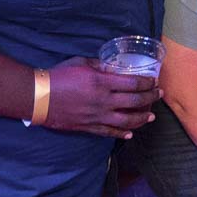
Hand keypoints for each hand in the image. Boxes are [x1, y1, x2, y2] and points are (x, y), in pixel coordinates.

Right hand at [41, 56, 158, 138]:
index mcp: (102, 82)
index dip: (147, 83)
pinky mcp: (88, 127)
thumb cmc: (58, 76)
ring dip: (141, 118)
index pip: (133, 83)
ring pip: (127, 120)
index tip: (154, 81)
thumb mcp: (82, 63)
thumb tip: (113, 67)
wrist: (38, 97)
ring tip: (151, 116)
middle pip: (135, 101)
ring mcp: (97, 116)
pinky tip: (130, 133)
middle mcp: (103, 101)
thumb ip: (100, 66)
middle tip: (159, 95)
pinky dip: (121, 133)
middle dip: (150, 98)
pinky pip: (109, 132)